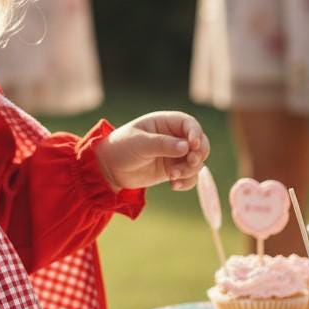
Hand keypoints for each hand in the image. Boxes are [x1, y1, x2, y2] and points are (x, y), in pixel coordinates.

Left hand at [95, 112, 209, 191]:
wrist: (109, 168)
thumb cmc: (121, 147)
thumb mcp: (139, 143)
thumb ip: (162, 144)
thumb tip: (186, 147)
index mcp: (165, 123)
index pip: (189, 124)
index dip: (195, 133)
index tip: (193, 145)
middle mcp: (173, 137)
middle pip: (200, 143)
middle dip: (198, 154)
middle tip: (190, 162)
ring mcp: (175, 155)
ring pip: (197, 162)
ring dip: (190, 170)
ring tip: (173, 176)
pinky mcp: (173, 170)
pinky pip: (190, 176)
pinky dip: (186, 182)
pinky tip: (173, 185)